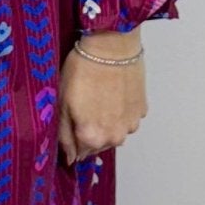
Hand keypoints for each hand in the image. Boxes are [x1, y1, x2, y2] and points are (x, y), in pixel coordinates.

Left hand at [57, 28, 146, 165]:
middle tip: (84, 105)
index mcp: (92, 138)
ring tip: (99, 97)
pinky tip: (112, 93)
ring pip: (114, 132)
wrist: (111, 46)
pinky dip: (120, 111)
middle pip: (98, 144)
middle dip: (89, 131)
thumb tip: (70, 158)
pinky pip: (127, 119)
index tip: (71, 119)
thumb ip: (64, 137)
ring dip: (106, 122)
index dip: (73, 137)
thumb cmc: (83, 71)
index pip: (79, 152)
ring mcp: (131, 124)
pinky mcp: (142, 109)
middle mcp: (115, 137)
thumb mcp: (62, 104)